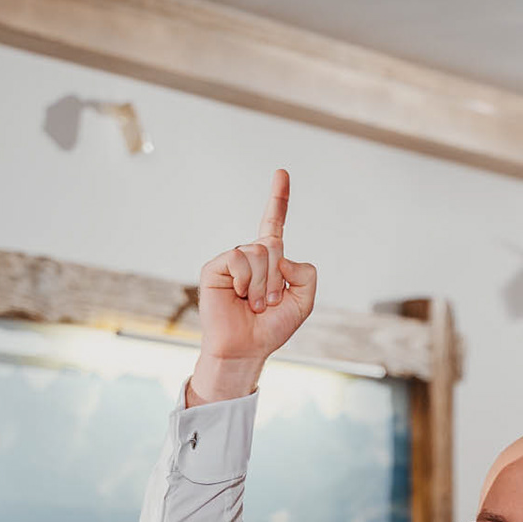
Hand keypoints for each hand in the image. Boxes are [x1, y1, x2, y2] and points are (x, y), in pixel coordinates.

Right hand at [188, 169, 319, 403]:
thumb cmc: (271, 327)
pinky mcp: (215, 268)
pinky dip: (245, 281)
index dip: (278, 199)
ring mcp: (232, 261)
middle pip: (274, 246)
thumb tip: (282, 257)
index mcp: (271, 261)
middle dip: (277, 279)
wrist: (246, 348)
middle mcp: (250, 256)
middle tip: (268, 303)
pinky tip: (238, 296)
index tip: (282, 173)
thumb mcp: (303, 302)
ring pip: (259, 253)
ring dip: (262, 285)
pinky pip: (239, 259)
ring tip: (253, 304)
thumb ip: (307, 276)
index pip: (274, 223)